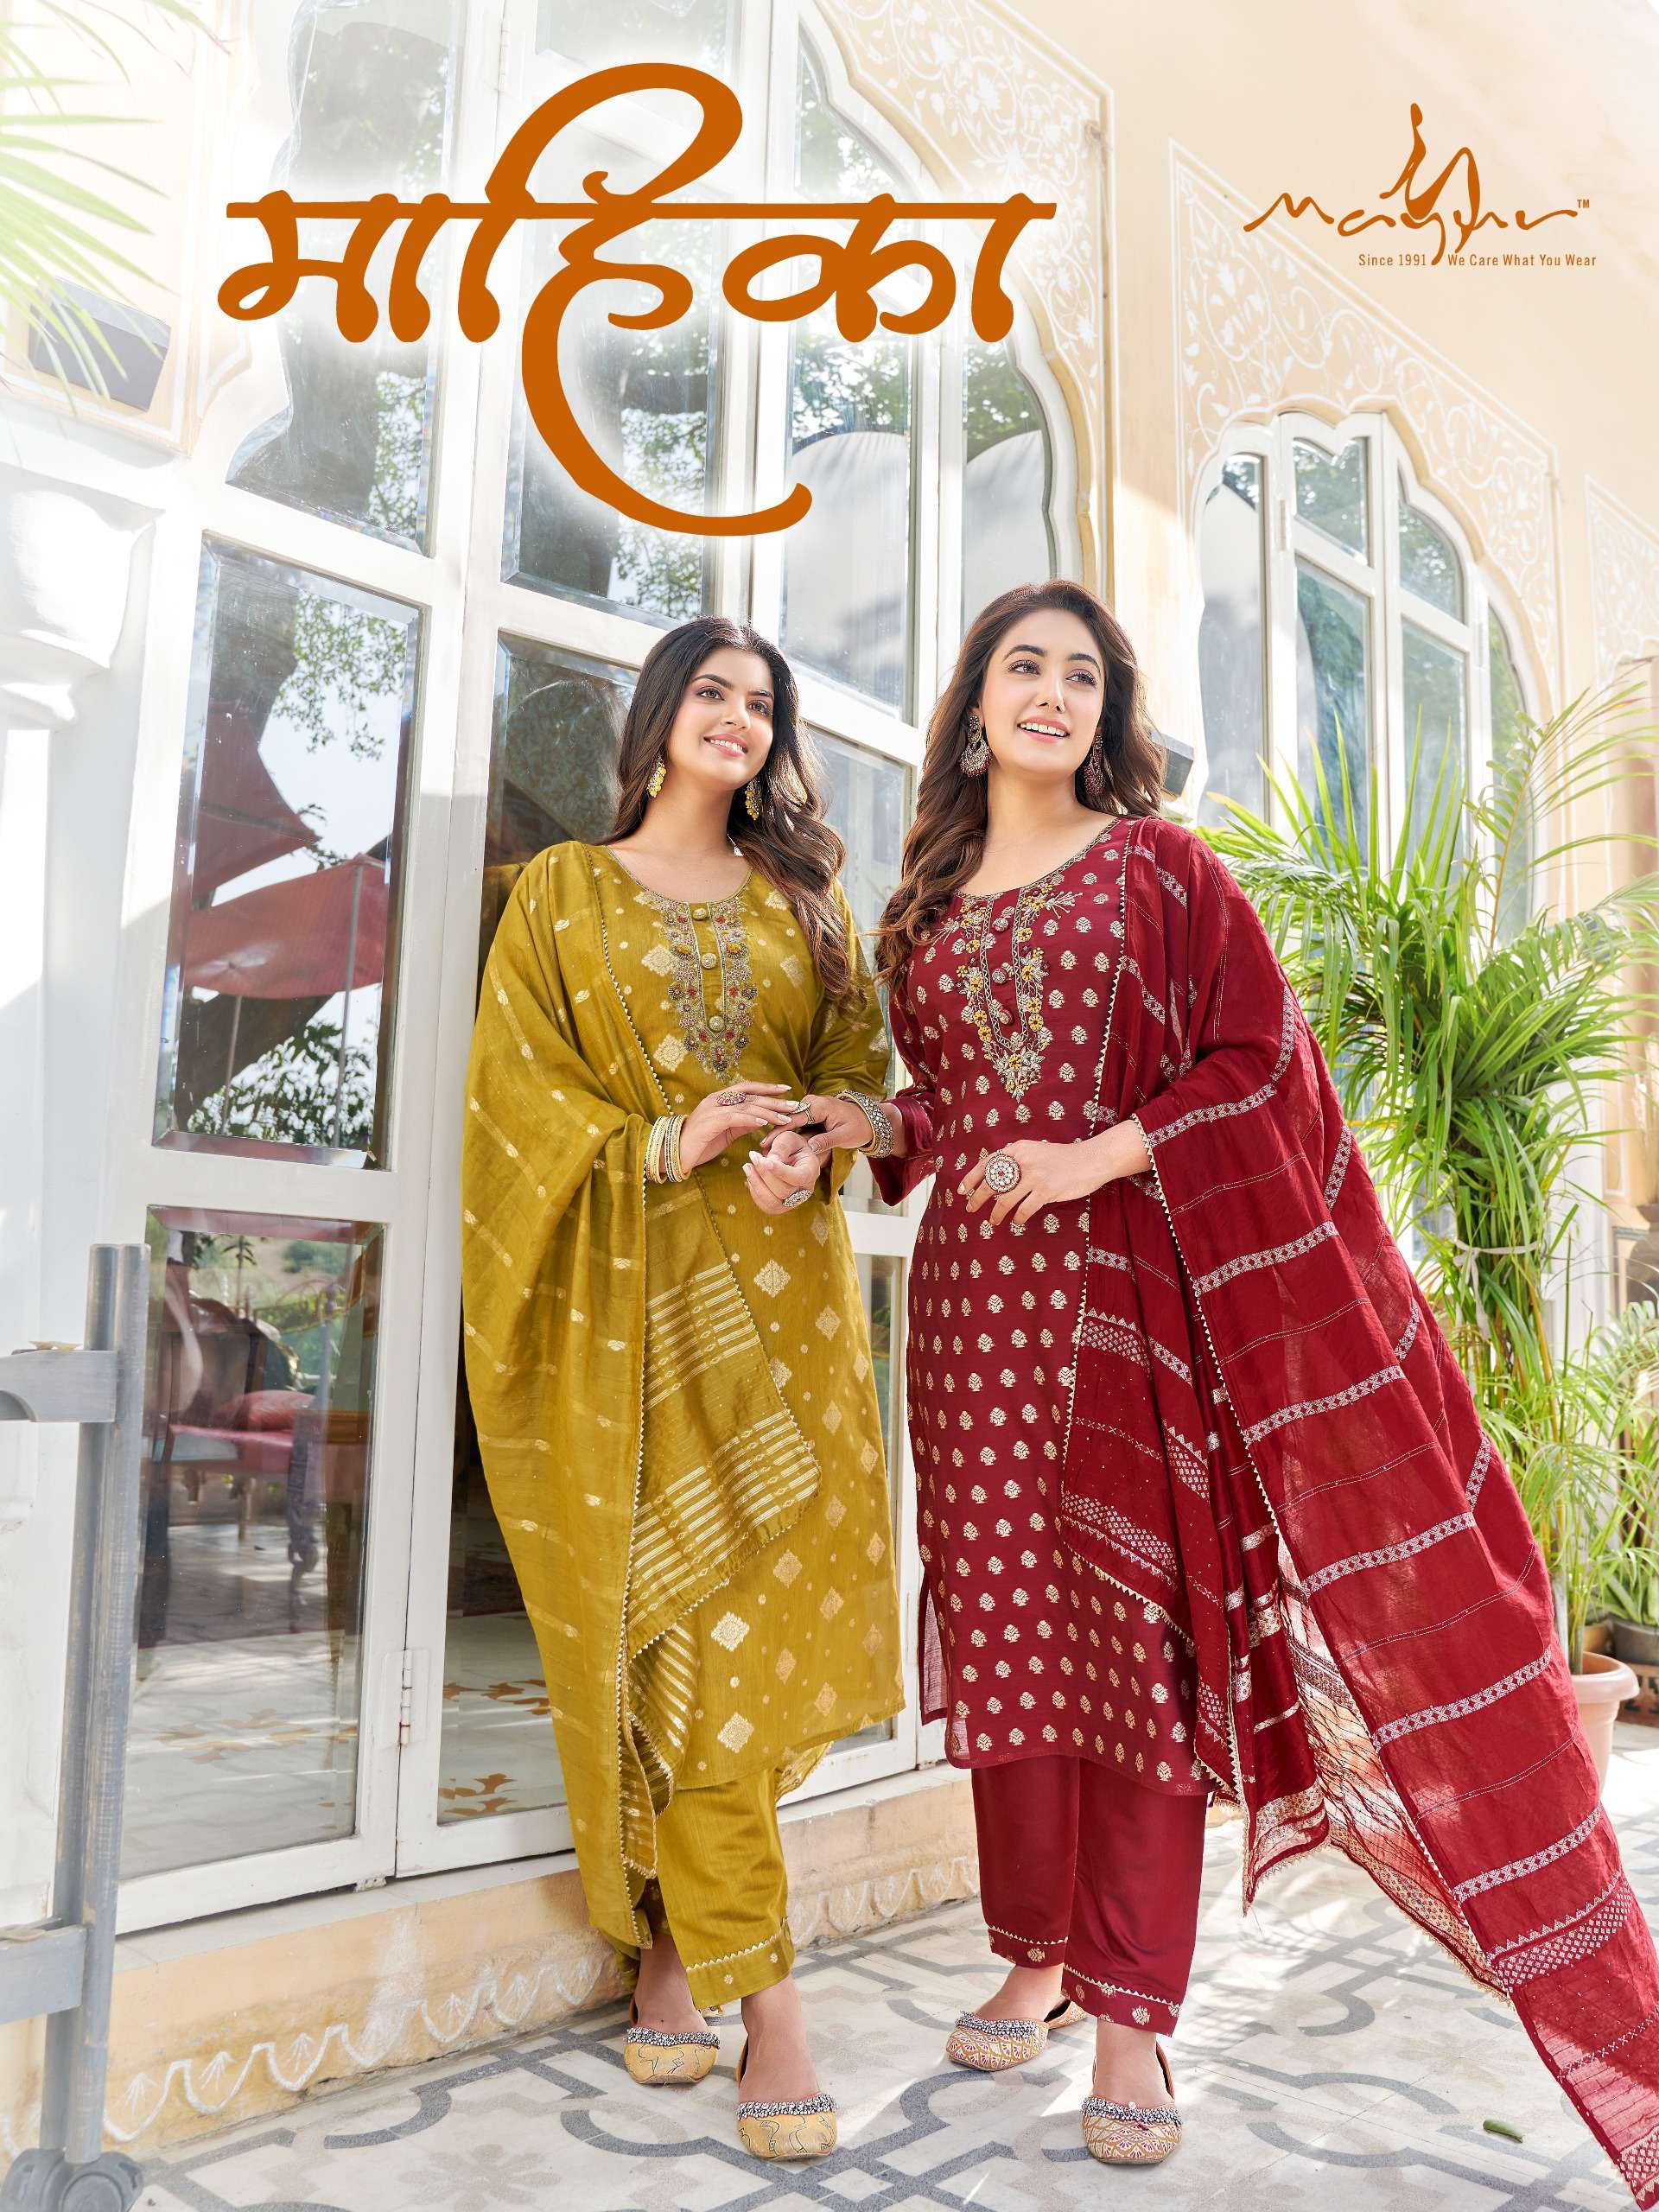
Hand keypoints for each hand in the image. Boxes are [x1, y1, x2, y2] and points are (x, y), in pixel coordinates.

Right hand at [678, 1082, 806, 1171]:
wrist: (674, 1153)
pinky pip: (734, 1118)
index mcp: (719, 1099)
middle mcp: (715, 1100)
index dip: (767, 1088)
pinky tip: (765, 1123)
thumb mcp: (725, 1131)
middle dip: (774, 1100)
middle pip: (751, 1096)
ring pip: (746, 1106)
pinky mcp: (710, 1123)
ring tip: (786, 1118)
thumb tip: (762, 1119)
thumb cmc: (700, 1143)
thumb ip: (741, 1122)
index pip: (747, 1088)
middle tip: (795, 1105)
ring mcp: (712, 1110)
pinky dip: (751, 1119)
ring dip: (768, 1112)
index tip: (786, 1090)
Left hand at [743, 1129, 822, 1213]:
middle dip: (764, 1174)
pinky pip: (766, 1206)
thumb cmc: (791, 1146)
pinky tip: (751, 1177)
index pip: (798, 1178)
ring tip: (747, 1166)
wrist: (792, 1156)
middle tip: (753, 1155)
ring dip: (756, 1184)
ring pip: (774, 1203)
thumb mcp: (789, 1139)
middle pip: (784, 1191)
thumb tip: (771, 1161)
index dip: (780, 1171)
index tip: (764, 1160)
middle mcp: (805, 1190)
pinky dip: (755, 1192)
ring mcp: (794, 1201)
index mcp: (811, 1171)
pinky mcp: (781, 1206)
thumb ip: (781, 1147)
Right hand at [759, 1091, 873, 1165]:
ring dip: (779, 1132)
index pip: (794, 1119)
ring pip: (790, 1119)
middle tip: (761, 1147)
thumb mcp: (845, 1136)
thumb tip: (809, 1148)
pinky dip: (787, 1130)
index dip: (779, 1132)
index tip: (767, 1144)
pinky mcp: (811, 1111)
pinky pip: (796, 1121)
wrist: (869, 1119)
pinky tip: (777, 1142)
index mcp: (819, 1105)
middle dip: (775, 1132)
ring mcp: (810, 1105)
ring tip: (765, 1146)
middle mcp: (812, 1102)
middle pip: (788, 1118)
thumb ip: (826, 1141)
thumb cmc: (859, 1127)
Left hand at [959, 1137, 1115, 1228]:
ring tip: (993, 1221)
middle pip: (991, 1183)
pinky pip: (1024, 1209)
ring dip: (996, 1214)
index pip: (986, 1163)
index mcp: (1018, 1149)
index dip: (971, 1177)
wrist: (1091, 1160)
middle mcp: (1022, 1160)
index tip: (962, 1190)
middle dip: (977, 1198)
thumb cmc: (1063, 1159)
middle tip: (971, 1208)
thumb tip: (996, 1181)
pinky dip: (1018, 1218)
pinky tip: (1017, 1222)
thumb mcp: (1036, 1152)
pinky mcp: (1046, 1190)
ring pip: (1005, 1200)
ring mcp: (1034, 1175)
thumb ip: (1018, 1162)